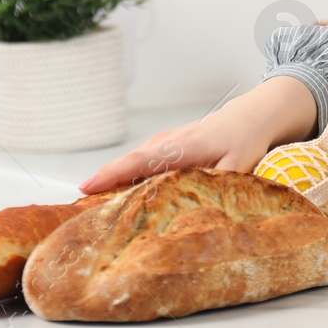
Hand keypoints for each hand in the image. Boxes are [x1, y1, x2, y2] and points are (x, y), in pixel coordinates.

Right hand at [78, 76, 316, 193]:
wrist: (249, 118)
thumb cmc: (243, 140)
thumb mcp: (238, 166)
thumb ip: (217, 186)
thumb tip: (201, 208)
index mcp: (182, 146)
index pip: (140, 161)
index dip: (113, 174)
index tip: (87, 187)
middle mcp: (167, 143)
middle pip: (128, 164)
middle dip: (102, 183)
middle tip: (78, 210)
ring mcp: (164, 143)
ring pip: (132, 163)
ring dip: (112, 182)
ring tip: (90, 208)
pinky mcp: (165, 148)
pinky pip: (140, 163)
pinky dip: (126, 176)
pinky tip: (117, 196)